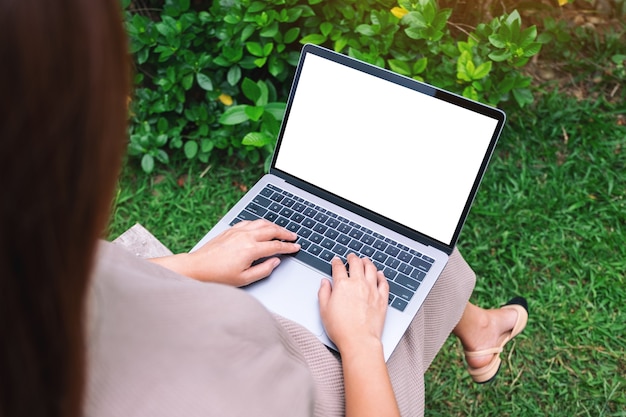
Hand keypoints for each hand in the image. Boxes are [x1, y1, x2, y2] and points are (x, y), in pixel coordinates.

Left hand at [150, 219, 299, 285]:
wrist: (197, 267)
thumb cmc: (217, 275)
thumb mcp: (244, 279)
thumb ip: (264, 270)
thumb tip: (275, 261)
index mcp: (251, 249)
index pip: (276, 245)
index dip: (289, 246)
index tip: (296, 247)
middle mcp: (246, 237)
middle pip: (272, 230)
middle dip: (285, 233)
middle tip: (293, 237)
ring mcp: (237, 231)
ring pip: (262, 223)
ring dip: (274, 225)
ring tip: (281, 230)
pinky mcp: (230, 230)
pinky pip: (250, 222)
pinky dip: (260, 223)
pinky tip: (262, 226)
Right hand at [318, 254, 388, 353]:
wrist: (359, 340)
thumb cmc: (341, 328)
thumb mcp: (324, 310)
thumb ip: (324, 293)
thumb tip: (324, 283)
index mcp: (342, 285)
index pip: (339, 268)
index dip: (336, 262)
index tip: (336, 261)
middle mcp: (358, 284)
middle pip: (356, 264)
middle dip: (352, 258)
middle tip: (351, 256)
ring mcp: (372, 290)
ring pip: (371, 269)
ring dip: (367, 262)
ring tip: (365, 260)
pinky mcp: (382, 298)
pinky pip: (383, 282)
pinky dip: (381, 275)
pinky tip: (379, 274)